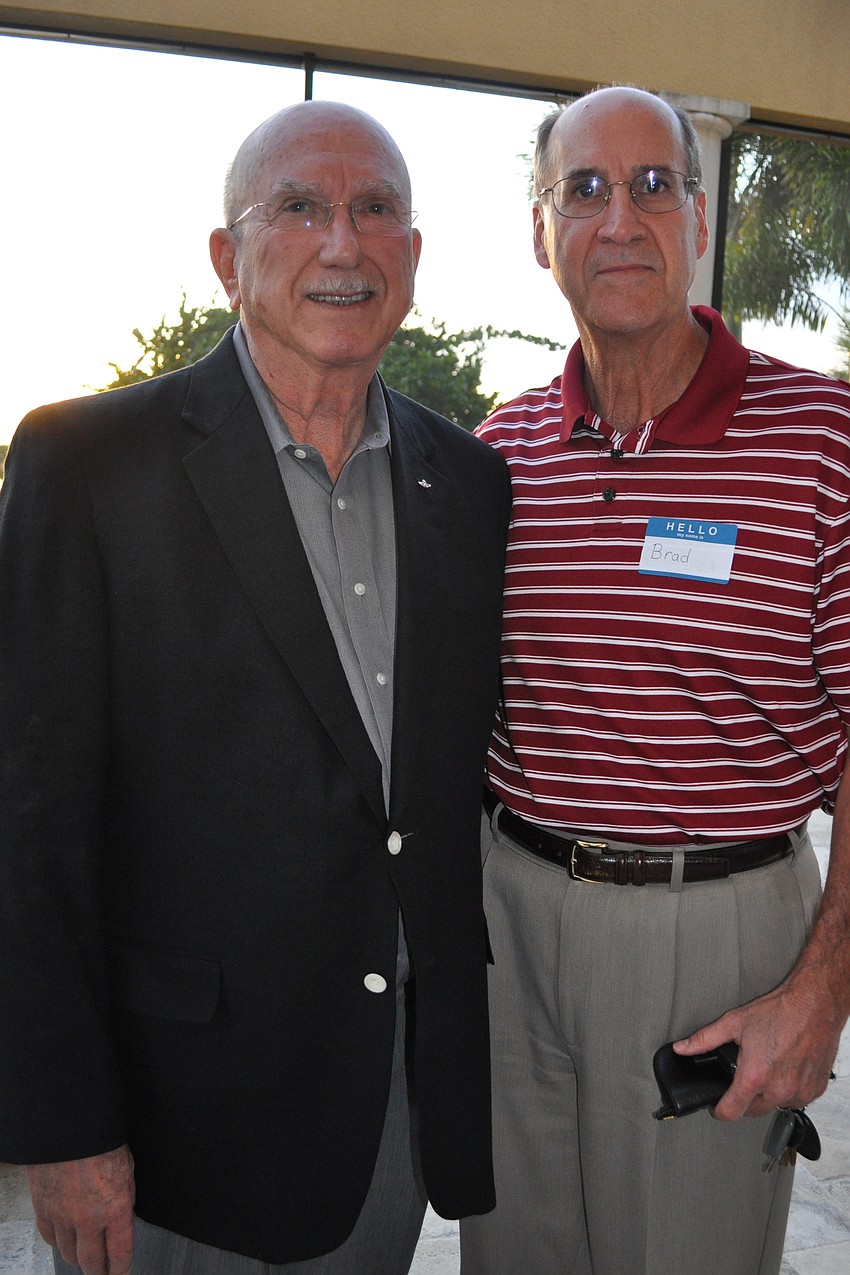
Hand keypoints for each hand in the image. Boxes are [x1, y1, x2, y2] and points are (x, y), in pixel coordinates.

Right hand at [27, 1145, 134, 1273]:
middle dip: (98, 1271)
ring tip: (84, 1256)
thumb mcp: (127, 1170)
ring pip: (69, 1254)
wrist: (70, 1126)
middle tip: (102, 1271)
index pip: (120, 1254)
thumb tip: (122, 1219)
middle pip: (92, 1263)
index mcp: (116, 1208)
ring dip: (77, 1257)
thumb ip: (123, 1199)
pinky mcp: (44, 1209)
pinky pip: (50, 1237)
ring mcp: (64, 1216)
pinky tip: (64, 1238)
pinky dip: (57, 1241)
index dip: (121, 1268)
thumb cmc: (102, 1141)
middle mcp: (89, 1219)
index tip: (120, 1271)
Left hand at [674, 966, 839, 1120]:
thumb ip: (704, 1039)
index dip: (719, 1111)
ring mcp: (799, 1091)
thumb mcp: (734, 1022)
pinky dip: (788, 1090)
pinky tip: (785, 1069)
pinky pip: (796, 1099)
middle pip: (753, 1111)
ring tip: (766, 1069)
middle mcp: (778, 1088)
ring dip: (767, 1094)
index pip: (731, 1112)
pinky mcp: (815, 1089)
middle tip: (742, 1077)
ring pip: (775, 1105)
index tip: (717, 1106)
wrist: (814, 1004)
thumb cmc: (779, 1011)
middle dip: (743, 1099)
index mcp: (755, 1075)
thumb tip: (682, 1048)